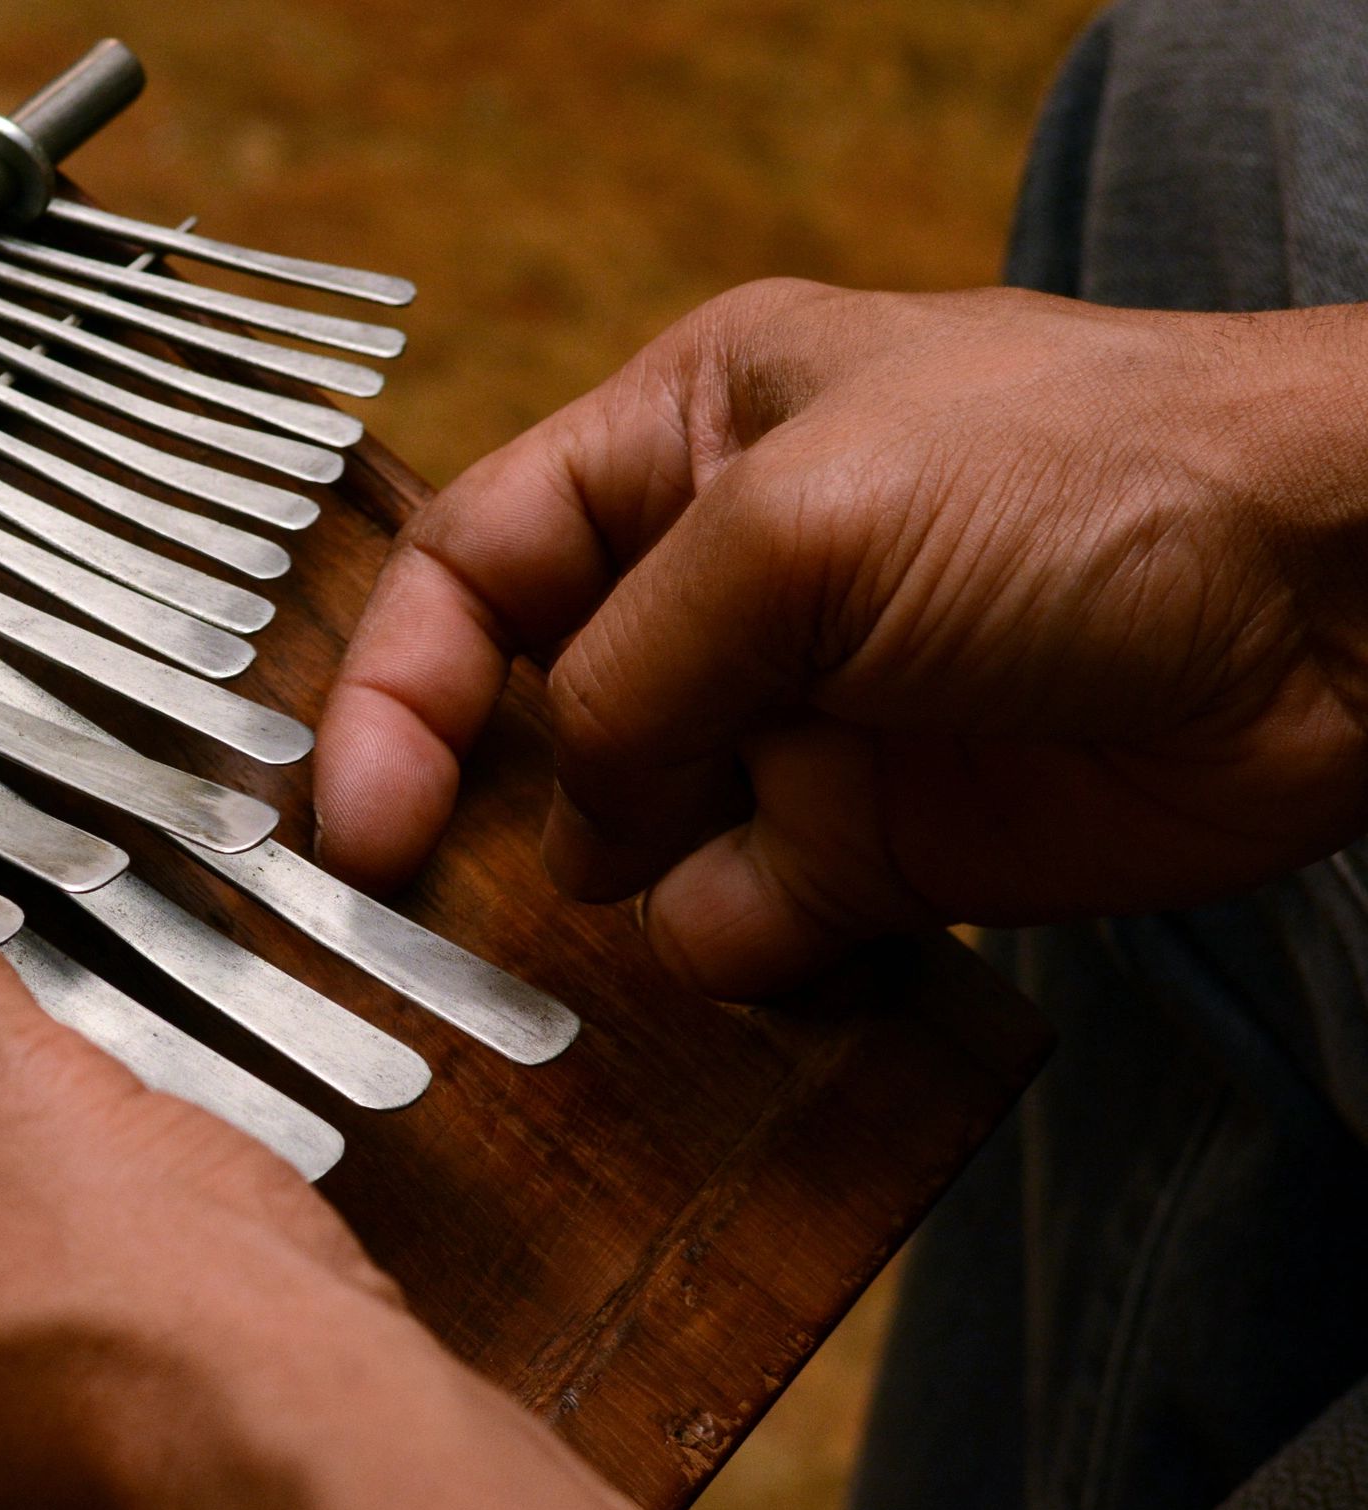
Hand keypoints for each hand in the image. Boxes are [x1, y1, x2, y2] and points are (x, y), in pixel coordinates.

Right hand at [317, 282, 1367, 996]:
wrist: (1344, 609)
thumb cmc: (1093, 475)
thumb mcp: (801, 522)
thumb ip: (629, 672)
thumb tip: (569, 830)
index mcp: (683, 442)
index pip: (476, 567)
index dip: (394, 687)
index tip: (355, 818)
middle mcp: (720, 585)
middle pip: (525, 712)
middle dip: (465, 803)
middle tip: (404, 904)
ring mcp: (791, 724)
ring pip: (616, 840)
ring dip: (597, 892)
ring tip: (612, 913)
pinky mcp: (868, 849)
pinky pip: (731, 925)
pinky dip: (720, 951)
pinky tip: (763, 934)